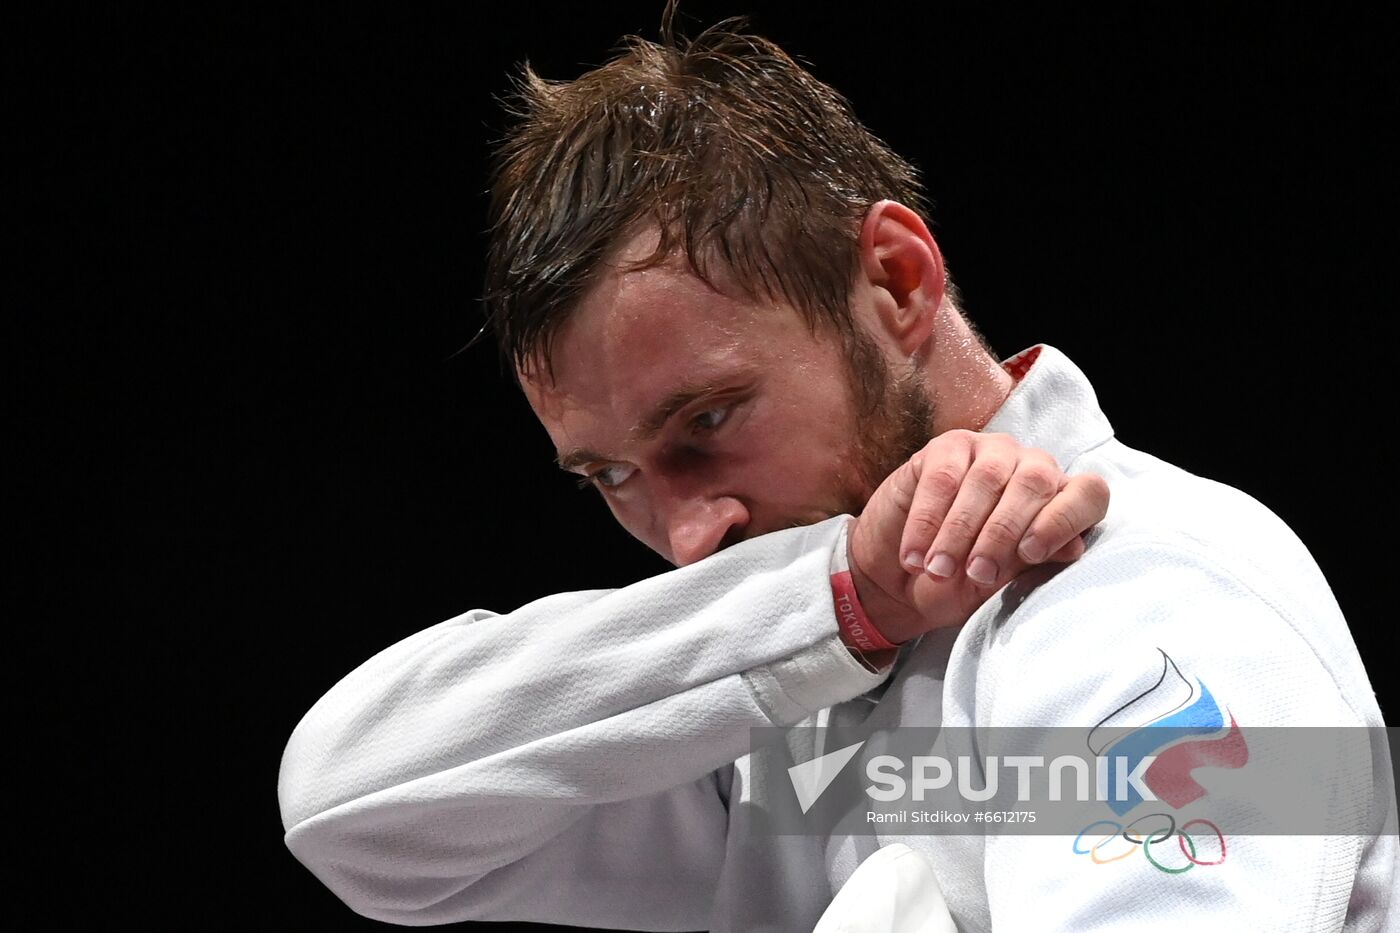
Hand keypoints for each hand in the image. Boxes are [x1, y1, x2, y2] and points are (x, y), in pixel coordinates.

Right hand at [848, 430, 1108, 644]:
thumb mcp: (998, 587)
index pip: (1088, 493)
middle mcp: (1032, 468)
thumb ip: (1031, 565)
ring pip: (987, 479)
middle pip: (1036, 482)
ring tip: (938, 569)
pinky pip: (943, 477)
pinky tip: (915, 554)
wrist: (900, 579)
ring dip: (960, 531)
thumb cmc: (959, 583)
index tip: (1032, 552)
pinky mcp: (946, 448)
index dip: (1065, 518)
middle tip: (976, 573)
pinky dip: (927, 521)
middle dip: (1003, 533)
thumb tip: (1073, 548)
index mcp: (1058, 503)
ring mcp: (990, 452)